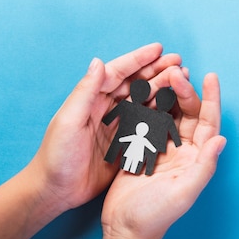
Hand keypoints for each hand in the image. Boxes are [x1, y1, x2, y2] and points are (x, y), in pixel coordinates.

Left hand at [27, 43, 182, 214]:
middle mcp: (105, 108)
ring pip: (144, 100)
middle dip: (157, 70)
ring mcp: (117, 124)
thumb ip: (85, 91)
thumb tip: (99, 61)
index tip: (159, 49)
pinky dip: (162, 112)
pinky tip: (176, 106)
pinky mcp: (125, 142)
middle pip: (136, 83)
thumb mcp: (69, 121)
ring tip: (183, 79)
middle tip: (179, 62)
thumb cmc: (57, 156)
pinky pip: (147, 122)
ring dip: (163, 88)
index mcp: (91, 99)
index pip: (118, 72)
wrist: (56, 190)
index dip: (138, 59)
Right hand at [100, 69, 225, 238]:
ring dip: (166, 94)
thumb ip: (204, 166)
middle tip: (175, 71)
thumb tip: (221, 140)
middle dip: (184, 90)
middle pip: (188, 113)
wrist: (125, 228)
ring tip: (161, 74)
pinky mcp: (142, 148)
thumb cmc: (156, 215)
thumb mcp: (184, 192)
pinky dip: (146, 104)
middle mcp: (184, 150)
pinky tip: (142, 89)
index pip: (208, 122)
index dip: (211, 99)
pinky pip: (147, 121)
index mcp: (197, 157)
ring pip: (168, 113)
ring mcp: (163, 148)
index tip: (211, 76)